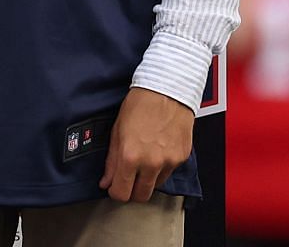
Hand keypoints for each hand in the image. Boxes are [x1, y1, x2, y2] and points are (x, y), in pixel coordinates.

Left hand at [100, 87, 193, 202]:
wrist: (166, 92)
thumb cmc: (139, 106)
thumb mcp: (117, 131)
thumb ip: (111, 160)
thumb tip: (106, 181)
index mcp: (130, 156)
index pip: (121, 192)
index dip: (115, 192)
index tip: (113, 187)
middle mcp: (151, 163)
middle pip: (141, 196)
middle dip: (131, 192)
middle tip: (126, 180)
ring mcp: (169, 162)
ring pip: (155, 186)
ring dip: (146, 180)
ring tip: (141, 161)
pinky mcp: (181, 159)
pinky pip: (168, 173)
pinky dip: (160, 169)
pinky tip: (155, 153)